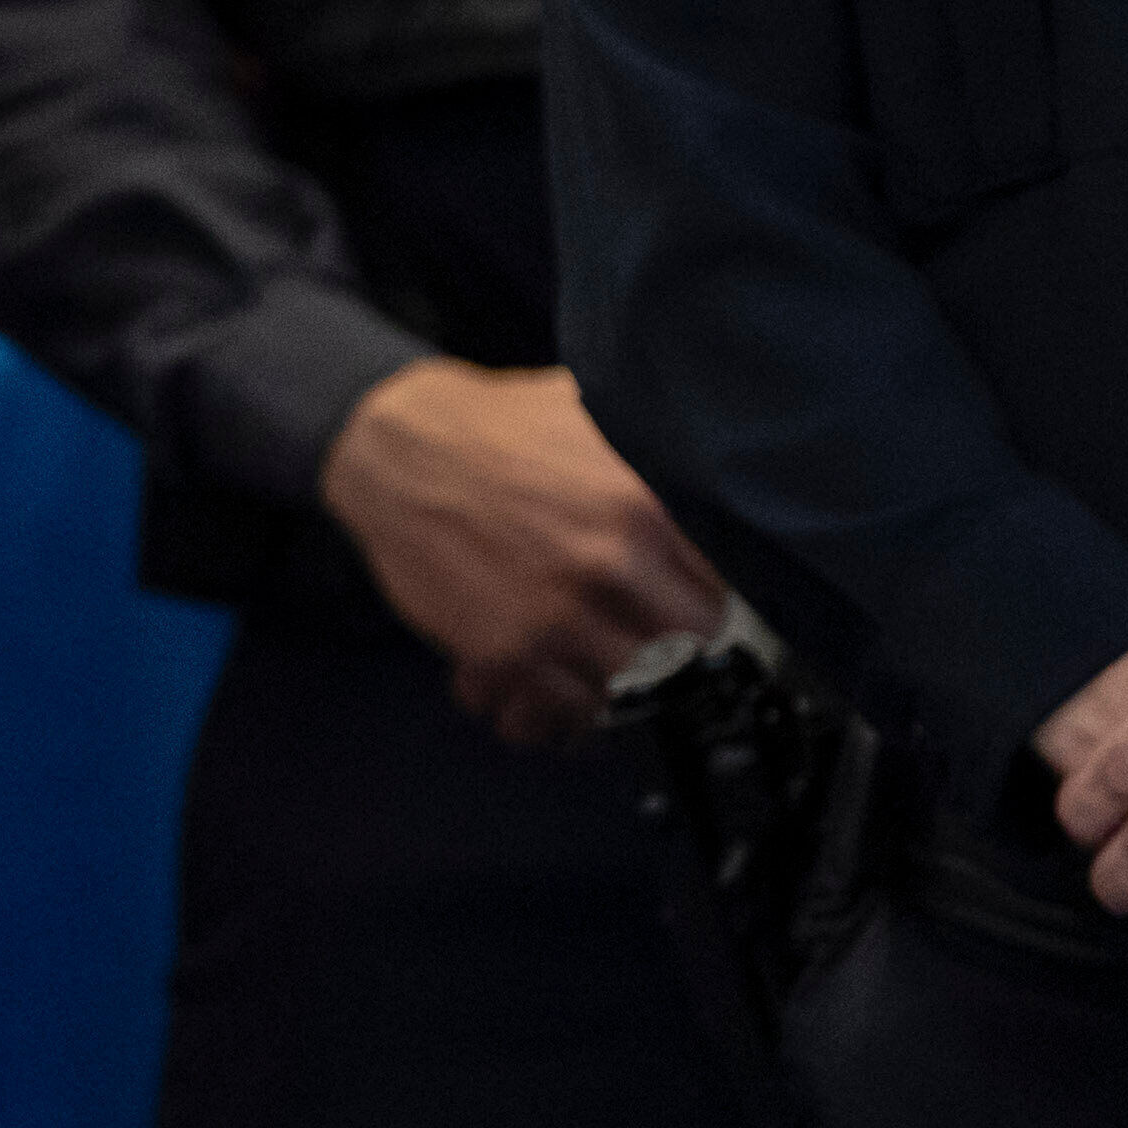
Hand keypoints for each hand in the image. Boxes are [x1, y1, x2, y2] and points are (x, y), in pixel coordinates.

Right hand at [314, 360, 732, 748]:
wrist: (394, 450)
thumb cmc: (499, 429)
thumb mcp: (596, 414)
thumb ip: (661, 449)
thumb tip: (723, 475)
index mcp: (646, 504)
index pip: (733, 590)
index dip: (729, 607)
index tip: (717, 617)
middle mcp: (611, 564)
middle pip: (696, 652)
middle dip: (689, 655)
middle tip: (672, 650)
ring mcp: (558, 616)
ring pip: (636, 694)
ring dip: (631, 691)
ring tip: (618, 674)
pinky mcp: (506, 652)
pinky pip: (565, 714)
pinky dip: (572, 712)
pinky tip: (567, 686)